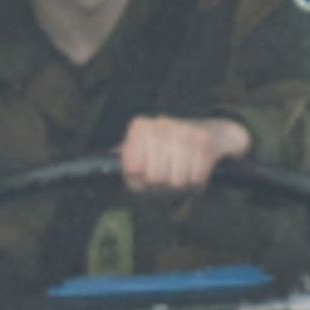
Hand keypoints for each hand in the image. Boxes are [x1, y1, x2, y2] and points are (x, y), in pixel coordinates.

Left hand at [118, 112, 249, 196]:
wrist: (215, 134)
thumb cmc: (172, 152)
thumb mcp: (144, 154)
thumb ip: (123, 163)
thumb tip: (94, 172)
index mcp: (140, 127)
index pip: (131, 169)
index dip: (140, 180)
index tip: (147, 174)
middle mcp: (160, 124)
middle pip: (154, 178)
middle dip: (163, 185)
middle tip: (169, 177)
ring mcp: (183, 131)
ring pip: (176, 181)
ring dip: (182, 185)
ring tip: (184, 173)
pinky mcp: (205, 142)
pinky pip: (196, 180)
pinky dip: (198, 184)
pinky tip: (197, 171)